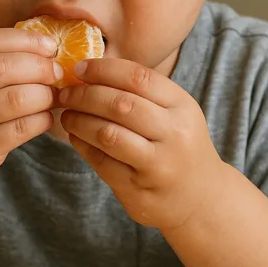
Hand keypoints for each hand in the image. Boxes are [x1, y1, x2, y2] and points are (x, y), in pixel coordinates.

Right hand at [0, 28, 61, 199]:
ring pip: (16, 98)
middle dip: (39, 67)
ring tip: (53, 96)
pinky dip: (41, 120)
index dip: (25, 39)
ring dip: (44, 95)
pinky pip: (21, 128)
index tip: (50, 46)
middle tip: (57, 73)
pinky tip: (46, 118)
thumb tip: (40, 48)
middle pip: (3, 67)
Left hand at [58, 58, 222, 230]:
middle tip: (66, 94)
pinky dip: (82, 145)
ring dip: (79, 121)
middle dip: (84, 95)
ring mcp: (158, 164)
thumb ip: (143, 94)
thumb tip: (91, 72)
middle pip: (120, 104)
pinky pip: (102, 162)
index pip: (138, 77)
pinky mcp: (139, 189)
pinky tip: (76, 137)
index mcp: (183, 107)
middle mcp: (174, 134)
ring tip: (67, 115)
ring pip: (108, 134)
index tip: (79, 68)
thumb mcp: (176, 114)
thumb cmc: (180, 147)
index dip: (103, 70)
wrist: (202, 198)